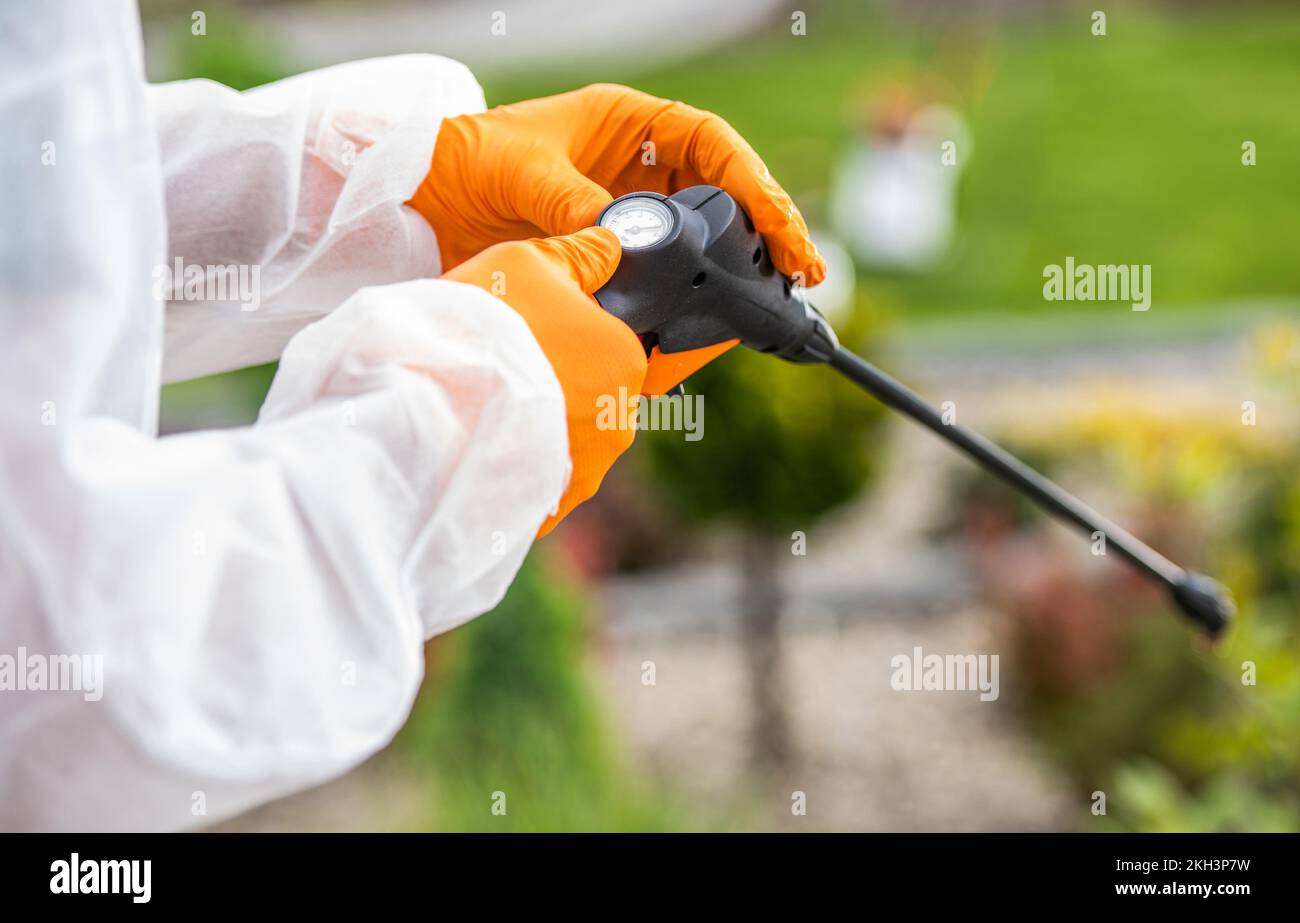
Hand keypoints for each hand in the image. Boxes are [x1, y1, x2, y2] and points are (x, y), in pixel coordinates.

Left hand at [410, 84, 824, 392]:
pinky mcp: (609, 257)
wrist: (418, 201)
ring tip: (773, 296)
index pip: (710, 145)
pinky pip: (662, 276)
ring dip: (737, 264)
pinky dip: (686, 296)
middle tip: (802, 268)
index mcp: (627, 124)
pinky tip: (710, 320)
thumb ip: (579, 206)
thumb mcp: (524, 172)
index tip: (779, 221)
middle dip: (765, 227)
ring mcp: (625, 213)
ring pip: (700, 237)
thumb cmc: (465, 160)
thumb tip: (629, 244)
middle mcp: (635, 166)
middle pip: (721, 193)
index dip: (753, 180)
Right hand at [443, 227, 645, 534]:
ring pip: (568, 436)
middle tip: (503, 365)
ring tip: (488, 408)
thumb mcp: (531, 260)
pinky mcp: (553, 502)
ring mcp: (588, 469)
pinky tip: (489, 447)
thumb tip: (611, 250)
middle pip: (591, 391)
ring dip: (541, 424)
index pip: (611, 338)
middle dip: (558, 379)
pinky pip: (545, 479)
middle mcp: (621, 421)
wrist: (429, 403)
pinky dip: (523, 464)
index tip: (531, 327)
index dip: (571, 328)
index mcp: (626, 359)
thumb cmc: (483, 322)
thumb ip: (582, 254)